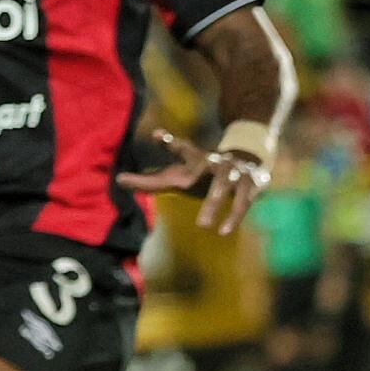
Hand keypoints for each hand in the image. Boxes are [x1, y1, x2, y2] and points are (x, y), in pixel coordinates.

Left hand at [118, 132, 269, 233]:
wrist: (250, 160)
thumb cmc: (205, 172)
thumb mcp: (180, 171)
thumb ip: (151, 180)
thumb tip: (118, 180)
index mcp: (196, 158)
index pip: (181, 150)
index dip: (169, 145)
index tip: (156, 138)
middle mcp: (214, 163)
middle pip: (201, 172)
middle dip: (173, 176)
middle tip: (179, 193)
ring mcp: (234, 174)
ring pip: (224, 187)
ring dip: (214, 205)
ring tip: (203, 226)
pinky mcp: (251, 186)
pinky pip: (242, 203)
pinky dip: (234, 217)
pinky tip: (224, 231)